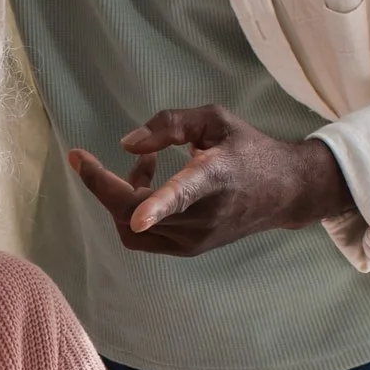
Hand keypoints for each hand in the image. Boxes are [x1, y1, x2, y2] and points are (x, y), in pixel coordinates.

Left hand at [66, 107, 349, 258]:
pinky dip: (131, 212)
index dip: (157, 206)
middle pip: (135, 213)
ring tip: (144, 165)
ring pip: (131, 226)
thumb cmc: (246, 148)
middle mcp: (204, 215)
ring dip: (119, 195)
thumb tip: (126, 145)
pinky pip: (140, 237)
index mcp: (214, 176)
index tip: (137, 216)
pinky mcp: (189, 250)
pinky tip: (148, 187)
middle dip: (101, 185)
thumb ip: (170, 124)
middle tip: (84, 159)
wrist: (284, 193)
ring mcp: (195, 238)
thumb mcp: (214, 119)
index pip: (183, 194)